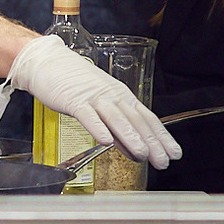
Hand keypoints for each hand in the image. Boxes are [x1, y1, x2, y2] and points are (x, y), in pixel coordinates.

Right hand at [5, 36, 179, 166]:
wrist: (48, 62)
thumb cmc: (75, 85)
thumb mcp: (101, 106)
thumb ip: (117, 129)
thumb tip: (136, 151)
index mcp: (121, 97)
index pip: (147, 118)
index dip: (162, 136)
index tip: (174, 153)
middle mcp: (112, 96)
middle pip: (136, 120)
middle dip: (152, 142)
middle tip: (164, 160)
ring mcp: (93, 97)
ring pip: (116, 118)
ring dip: (130, 136)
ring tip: (142, 154)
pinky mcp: (73, 100)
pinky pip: (87, 115)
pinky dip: (97, 127)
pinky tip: (106, 141)